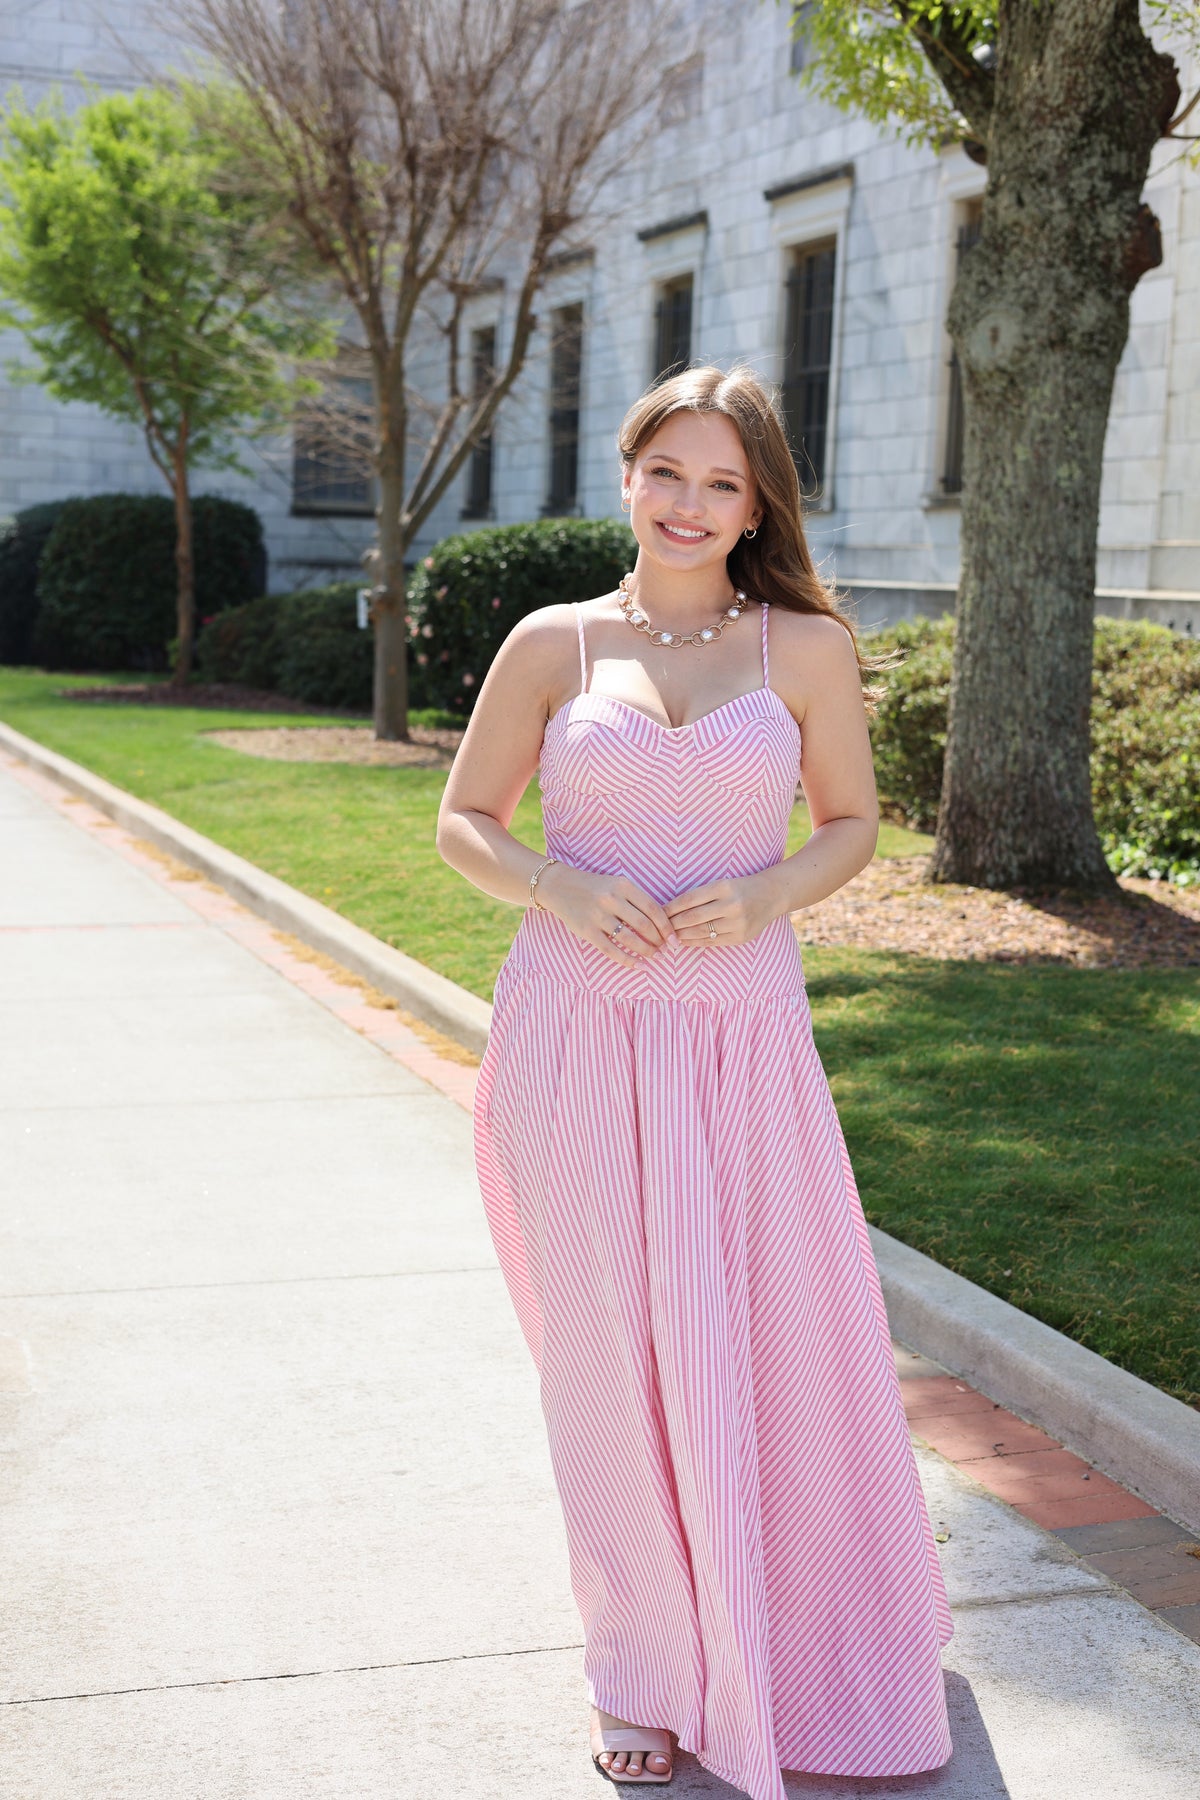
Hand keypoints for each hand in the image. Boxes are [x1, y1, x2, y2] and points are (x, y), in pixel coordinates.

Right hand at [535, 862, 680, 964]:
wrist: (560, 886)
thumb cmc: (594, 887)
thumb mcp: (617, 884)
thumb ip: (636, 900)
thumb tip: (660, 926)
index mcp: (623, 885)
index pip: (653, 909)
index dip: (666, 927)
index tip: (674, 938)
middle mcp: (611, 899)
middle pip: (644, 925)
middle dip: (658, 941)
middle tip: (665, 949)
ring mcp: (598, 916)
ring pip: (629, 939)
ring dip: (646, 951)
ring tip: (654, 957)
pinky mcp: (587, 931)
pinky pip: (611, 950)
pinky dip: (627, 960)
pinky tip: (638, 966)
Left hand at [663, 871, 780, 946]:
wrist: (771, 895)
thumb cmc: (740, 888)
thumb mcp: (721, 883)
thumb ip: (699, 896)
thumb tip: (671, 911)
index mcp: (723, 887)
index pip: (689, 899)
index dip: (671, 908)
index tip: (658, 912)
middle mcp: (731, 905)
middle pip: (693, 917)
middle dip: (673, 924)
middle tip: (659, 928)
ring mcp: (737, 923)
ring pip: (701, 932)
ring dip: (681, 935)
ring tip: (669, 936)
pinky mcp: (741, 937)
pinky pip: (712, 942)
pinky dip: (696, 942)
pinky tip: (685, 941)